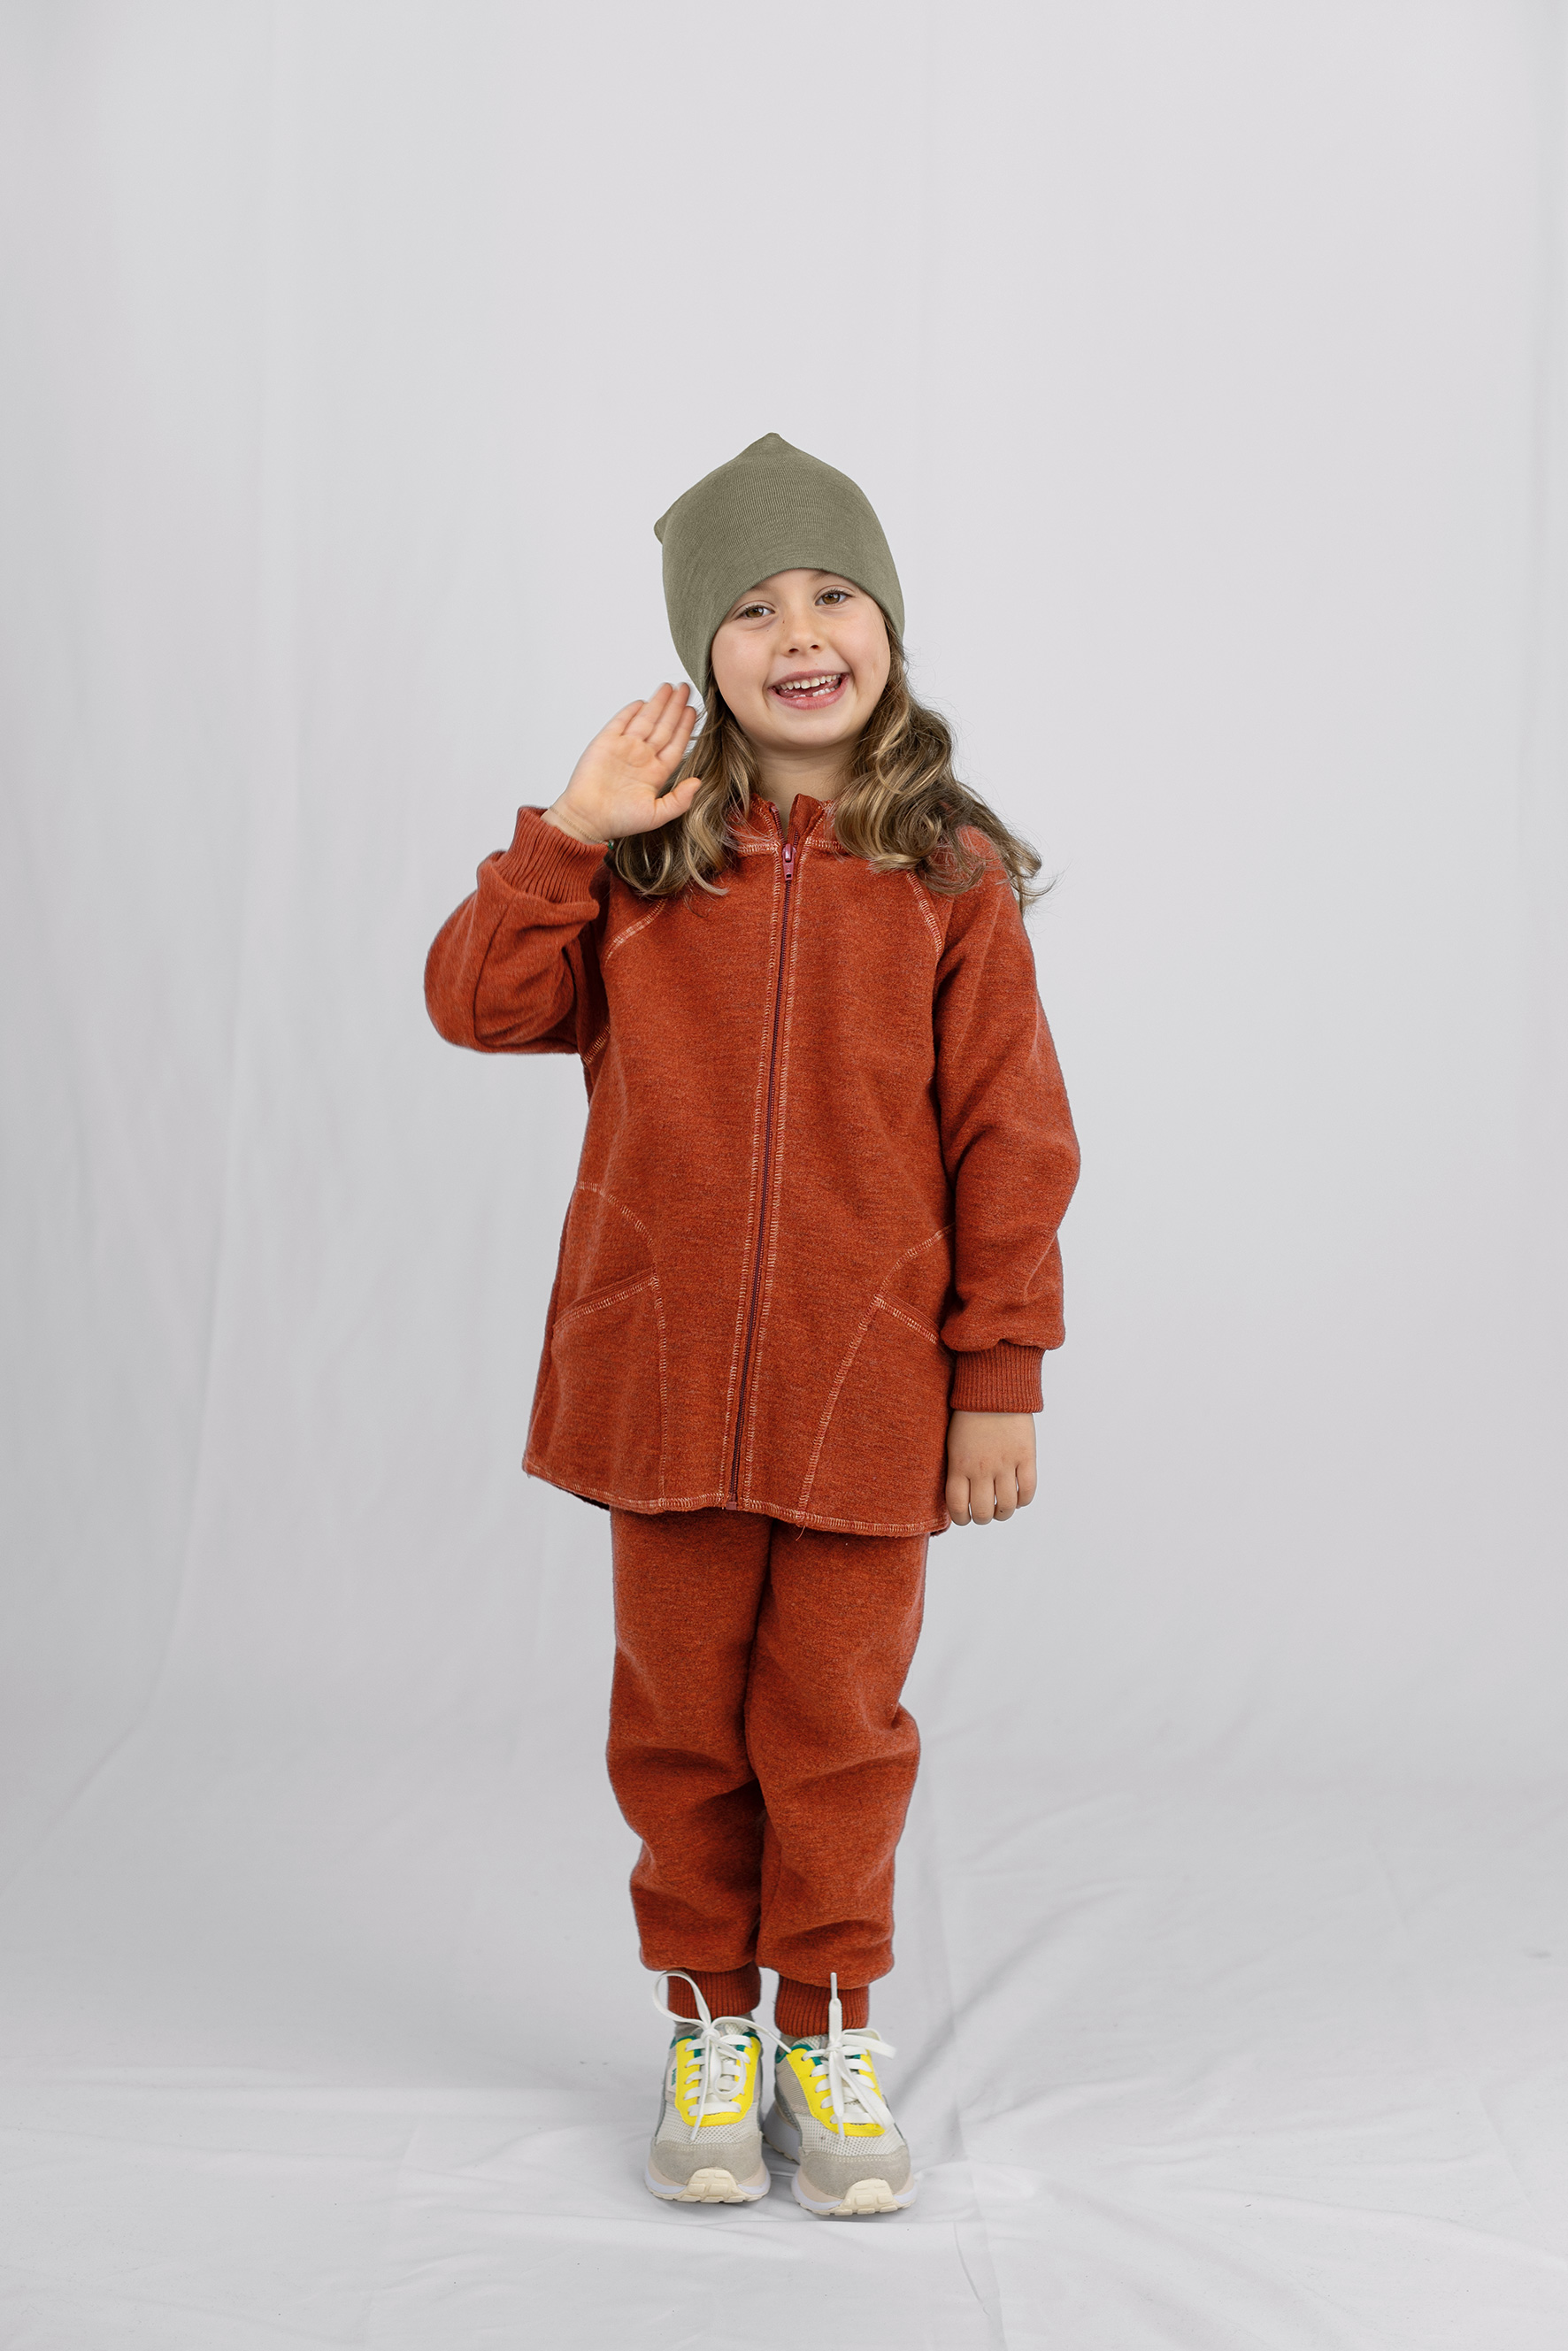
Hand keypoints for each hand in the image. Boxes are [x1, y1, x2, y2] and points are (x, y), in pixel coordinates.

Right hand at [544, 683, 701, 843]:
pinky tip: (643, 701)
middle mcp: (642, 757)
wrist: (587, 818)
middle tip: (686, 689)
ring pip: (646, 720)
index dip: (685, 727)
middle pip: (663, 726)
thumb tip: (698, 783)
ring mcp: (624, 748)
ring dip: (657, 703)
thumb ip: (679, 801)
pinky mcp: (605, 743)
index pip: (675, 744)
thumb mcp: (657, 816)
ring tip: (670, 687)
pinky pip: (621, 721)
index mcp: (656, 773)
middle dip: (675, 707)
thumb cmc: (619, 820)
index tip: (692, 710)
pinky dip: (631, 711)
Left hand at [945, 1410, 1036, 1526]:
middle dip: (983, 1518)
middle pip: (983, 1512)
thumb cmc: (968, 1415)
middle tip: (986, 1513)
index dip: (961, 1519)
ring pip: (1007, 1506)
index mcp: (959, 1465)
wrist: (994, 1388)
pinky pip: (1028, 1490)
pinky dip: (1024, 1500)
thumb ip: (958, 1469)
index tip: (965, 1518)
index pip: (957, 1507)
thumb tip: (961, 1496)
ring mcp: (1005, 1463)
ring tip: (1003, 1508)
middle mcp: (982, 1468)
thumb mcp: (953, 1443)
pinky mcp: (1026, 1456)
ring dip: (1004, 1513)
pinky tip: (1020, 1497)